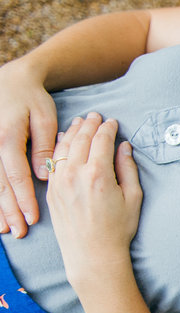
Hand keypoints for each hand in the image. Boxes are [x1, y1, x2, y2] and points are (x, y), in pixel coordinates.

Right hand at [0, 58, 58, 235]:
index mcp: (8, 139)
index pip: (17, 175)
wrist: (11, 80)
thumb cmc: (32, 98)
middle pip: (0, 185)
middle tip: (20, 232)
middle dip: (10, 210)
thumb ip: (42, 145)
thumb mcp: (43, 117)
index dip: (25, 198)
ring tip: (7, 229)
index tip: (33, 218)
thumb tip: (42, 175)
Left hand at [45, 112, 142, 286]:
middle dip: (90, 124)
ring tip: (80, 122)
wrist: (93, 254)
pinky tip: (63, 139)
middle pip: (82, 139)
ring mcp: (60, 182)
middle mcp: (76, 174)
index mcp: (99, 174)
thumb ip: (128, 168)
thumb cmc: (117, 229)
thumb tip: (124, 147)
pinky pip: (53, 160)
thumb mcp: (133, 197)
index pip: (102, 140)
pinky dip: (59, 146)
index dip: (108, 127)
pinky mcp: (52, 190)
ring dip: (73, 131)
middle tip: (96, 115)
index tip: (112, 122)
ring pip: (64, 146)